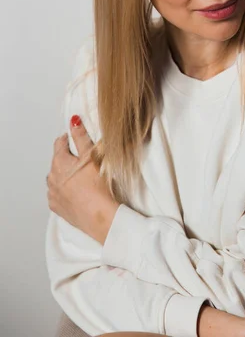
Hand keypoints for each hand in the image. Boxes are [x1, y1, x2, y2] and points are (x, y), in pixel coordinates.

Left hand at [46, 116, 118, 243]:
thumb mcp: (91, 155)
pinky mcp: (57, 208)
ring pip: (56, 178)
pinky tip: (76, 192)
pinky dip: (64, 191)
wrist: (99, 216)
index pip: (59, 143)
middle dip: (67, 158)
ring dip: (64, 175)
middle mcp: (52, 177)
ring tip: (80, 177)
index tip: (75, 138)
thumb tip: (73, 121)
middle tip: (82, 159)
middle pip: (57, 161)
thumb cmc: (96, 185)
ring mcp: (53, 194)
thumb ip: (81, 137)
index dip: (68, 139)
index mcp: (59, 162)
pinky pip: (57, 195)